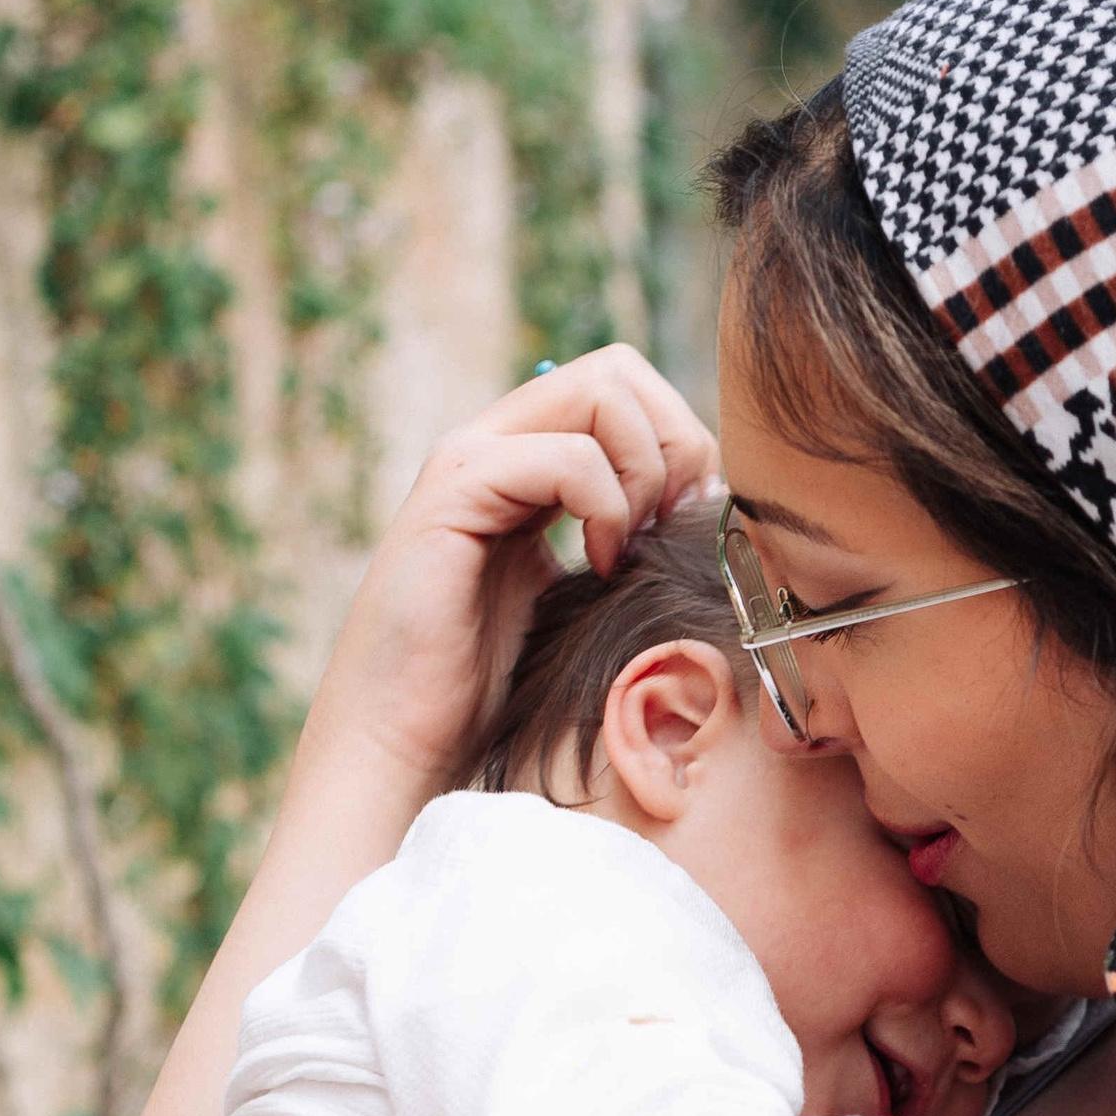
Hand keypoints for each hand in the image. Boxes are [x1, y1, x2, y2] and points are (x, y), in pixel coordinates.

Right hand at [297, 347, 715, 806]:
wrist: (405, 744)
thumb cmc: (494, 693)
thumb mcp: (586, 600)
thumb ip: (628, 540)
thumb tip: (711, 503)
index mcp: (527, 461)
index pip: (626, 387)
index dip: (680, 439)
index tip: (689, 521)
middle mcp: (495, 444)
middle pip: (619, 371)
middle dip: (673, 442)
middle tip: (670, 527)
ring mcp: (469, 462)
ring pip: (600, 393)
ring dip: (644, 473)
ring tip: (628, 551)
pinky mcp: (453, 497)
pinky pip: (564, 456)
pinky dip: (605, 506)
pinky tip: (600, 566)